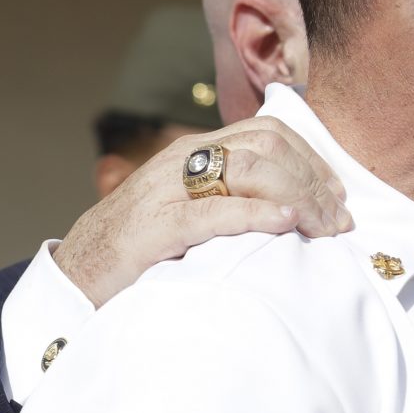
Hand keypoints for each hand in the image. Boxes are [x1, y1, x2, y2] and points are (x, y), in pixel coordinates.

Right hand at [52, 118, 350, 306]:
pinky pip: (211, 212)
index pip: (268, 132)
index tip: (338, 195)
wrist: (74, 280)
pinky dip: (254, 215)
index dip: (312, 159)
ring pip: (246, 170)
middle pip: (266, 148)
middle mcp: (181, 161)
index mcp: (194, 152)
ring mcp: (164, 191)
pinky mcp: (152, 228)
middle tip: (339, 221)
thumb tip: (299, 209)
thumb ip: (232, 198)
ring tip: (323, 227)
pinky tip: (285, 225)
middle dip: (312, 181)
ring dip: (297, 197)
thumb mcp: (192, 211)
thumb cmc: (143, 251)